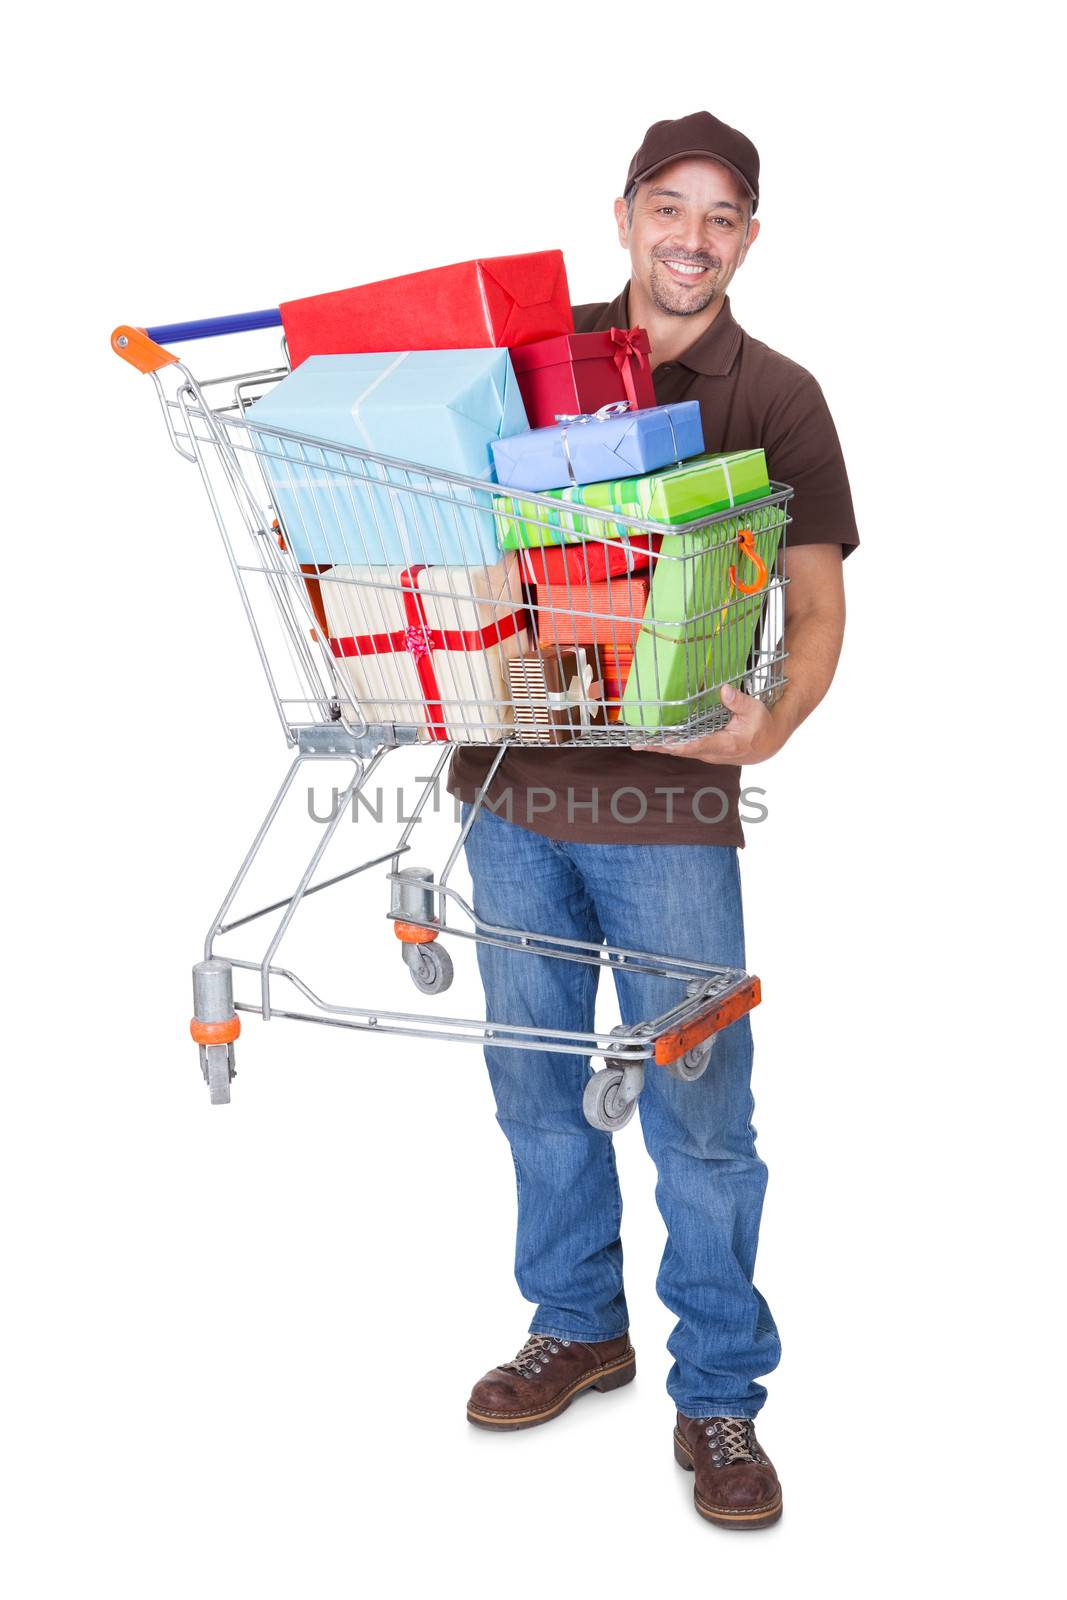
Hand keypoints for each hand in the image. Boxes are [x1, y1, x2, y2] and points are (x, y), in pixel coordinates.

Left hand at [633, 682, 785, 764]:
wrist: (765, 745)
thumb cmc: (761, 726)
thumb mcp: (755, 710)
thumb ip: (738, 701)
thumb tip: (723, 690)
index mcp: (726, 744)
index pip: (700, 745)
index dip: (681, 745)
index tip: (665, 743)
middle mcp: (712, 753)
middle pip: (682, 751)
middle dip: (660, 748)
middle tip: (639, 744)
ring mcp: (706, 753)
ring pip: (679, 751)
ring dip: (659, 748)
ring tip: (638, 743)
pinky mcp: (702, 750)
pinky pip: (682, 748)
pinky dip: (666, 745)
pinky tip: (651, 740)